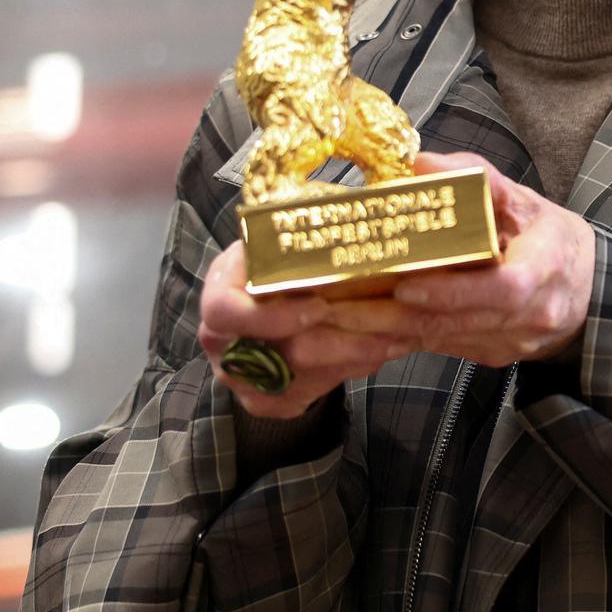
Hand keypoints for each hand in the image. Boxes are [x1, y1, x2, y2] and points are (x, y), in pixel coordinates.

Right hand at [198, 240, 409, 418]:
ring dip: (345, 363)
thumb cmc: (289, 254)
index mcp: (221, 286)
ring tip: (392, 341)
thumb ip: (316, 228)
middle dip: (332, 346)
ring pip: (286, 383)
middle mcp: (219, 334)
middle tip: (383, 334)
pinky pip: (296, 399)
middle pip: (263, 356)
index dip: (269, 316)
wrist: (279, 291)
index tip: (320, 308)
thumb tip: (362, 212)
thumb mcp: (295, 232)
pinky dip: (340, 377)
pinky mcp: (258, 396)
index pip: (223, 310)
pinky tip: (374, 354)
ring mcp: (235, 371)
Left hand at [320, 151, 595, 365]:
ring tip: (336, 320)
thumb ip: (477, 178)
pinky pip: (443, 349)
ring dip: (389, 333)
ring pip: (444, 341)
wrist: (585, 289)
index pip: (502, 290)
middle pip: (459, 321)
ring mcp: (511, 341)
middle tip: (342, 308)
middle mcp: (531, 315)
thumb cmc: (549, 237)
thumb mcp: (524, 199)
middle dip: (397, 317)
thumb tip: (422, 162)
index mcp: (545, 269)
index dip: (454, 292)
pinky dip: (402, 339)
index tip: (407, 285)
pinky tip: (360, 332)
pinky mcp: (490, 354)